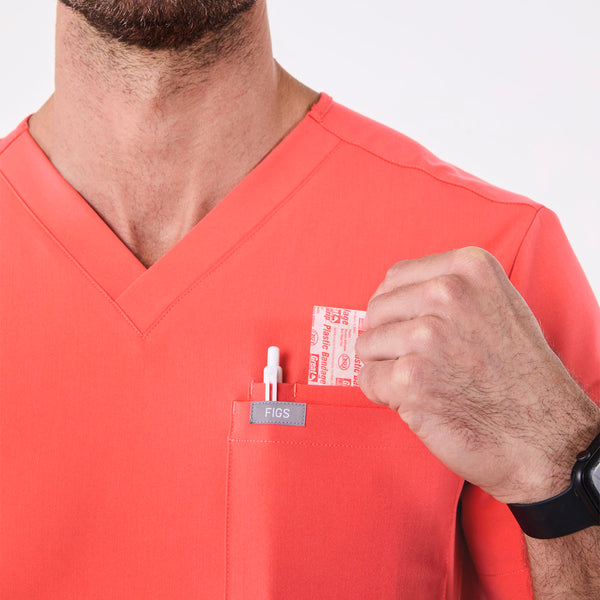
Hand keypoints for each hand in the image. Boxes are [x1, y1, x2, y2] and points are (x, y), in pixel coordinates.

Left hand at [356, 247, 599, 503]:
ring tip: (424, 381)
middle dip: (388, 339)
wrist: (547, 438)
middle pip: (377, 310)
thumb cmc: (520, 375)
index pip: (395, 277)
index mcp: (468, 266)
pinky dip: (383, 394)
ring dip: (386, 367)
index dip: (397, 309)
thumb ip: (447, 290)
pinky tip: (417, 400)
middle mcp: (447, 293)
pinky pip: (367, 379)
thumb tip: (390, 298)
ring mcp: (427, 335)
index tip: (410, 328)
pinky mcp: (410, 378)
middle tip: (420, 362)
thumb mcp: (496, 304)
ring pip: (367, 344)